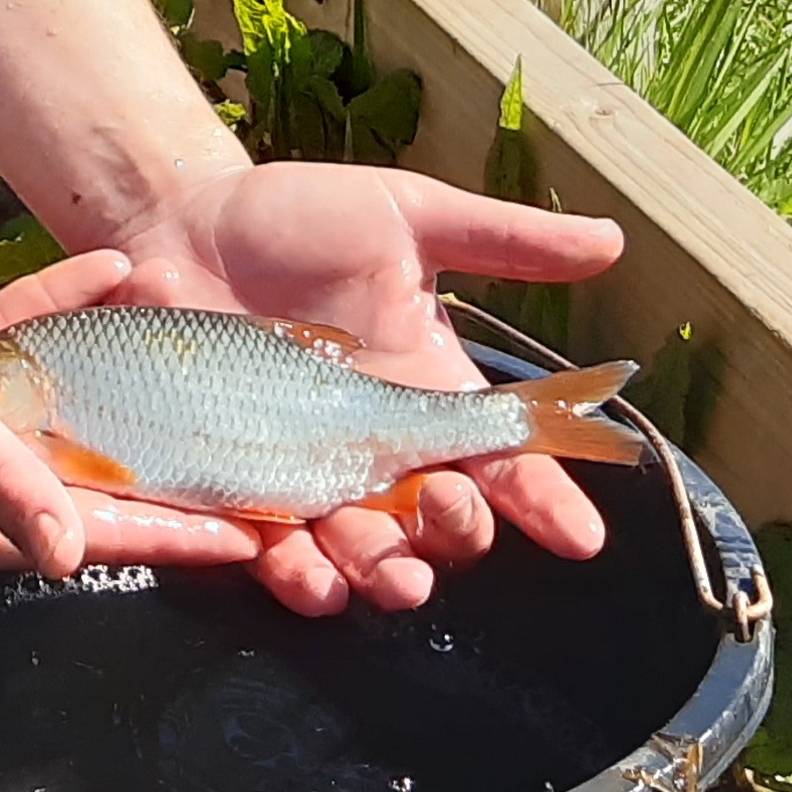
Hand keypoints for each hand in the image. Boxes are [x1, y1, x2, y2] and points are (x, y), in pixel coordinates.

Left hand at [0, 167, 625, 615]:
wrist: (177, 224)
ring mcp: (305, 477)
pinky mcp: (235, 493)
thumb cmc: (293, 217)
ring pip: (365, 555)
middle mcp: (375, 449)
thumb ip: (502, 240)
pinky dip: (299, 576)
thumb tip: (615, 242)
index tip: (579, 533)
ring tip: (393, 573)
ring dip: (386, 573)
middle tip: (454, 508)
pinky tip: (310, 575)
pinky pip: (276, 556)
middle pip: (440, 527)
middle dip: (458, 535)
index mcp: (426, 391)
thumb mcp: (406, 215)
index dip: (546, 500)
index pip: (503, 460)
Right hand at [0, 252, 264, 583]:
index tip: (254, 540)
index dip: (179, 537)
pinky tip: (107, 270)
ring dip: (120, 379)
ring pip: (60, 413)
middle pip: (91, 485)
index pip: (97, 538)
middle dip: (168, 475)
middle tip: (250, 466)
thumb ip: (8, 485)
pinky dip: (57, 316)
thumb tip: (76, 558)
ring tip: (198, 359)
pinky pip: (16, 354)